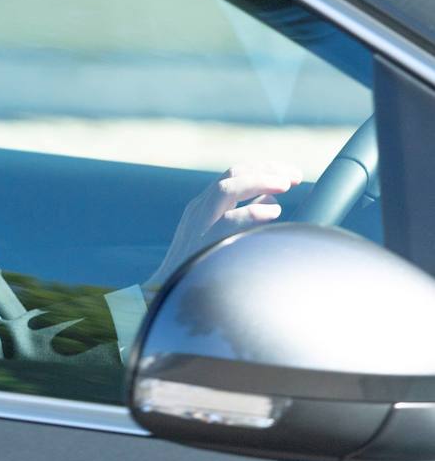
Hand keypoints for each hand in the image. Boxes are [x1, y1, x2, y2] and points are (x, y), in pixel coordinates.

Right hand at [147, 161, 302, 291]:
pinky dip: (252, 212)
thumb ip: (243, 213)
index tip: (291, 174)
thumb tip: (270, 201)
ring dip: (259, 181)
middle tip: (296, 177)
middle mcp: (201, 208)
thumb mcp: (218, 232)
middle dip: (267, 169)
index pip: (235, 174)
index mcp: (204, 206)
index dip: (265, 169)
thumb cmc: (198, 266)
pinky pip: (229, 220)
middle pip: (233, 173)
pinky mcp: (204, 242)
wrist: (164, 292)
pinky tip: (272, 213)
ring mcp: (200, 223)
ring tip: (285, 184)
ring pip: (227, 188)